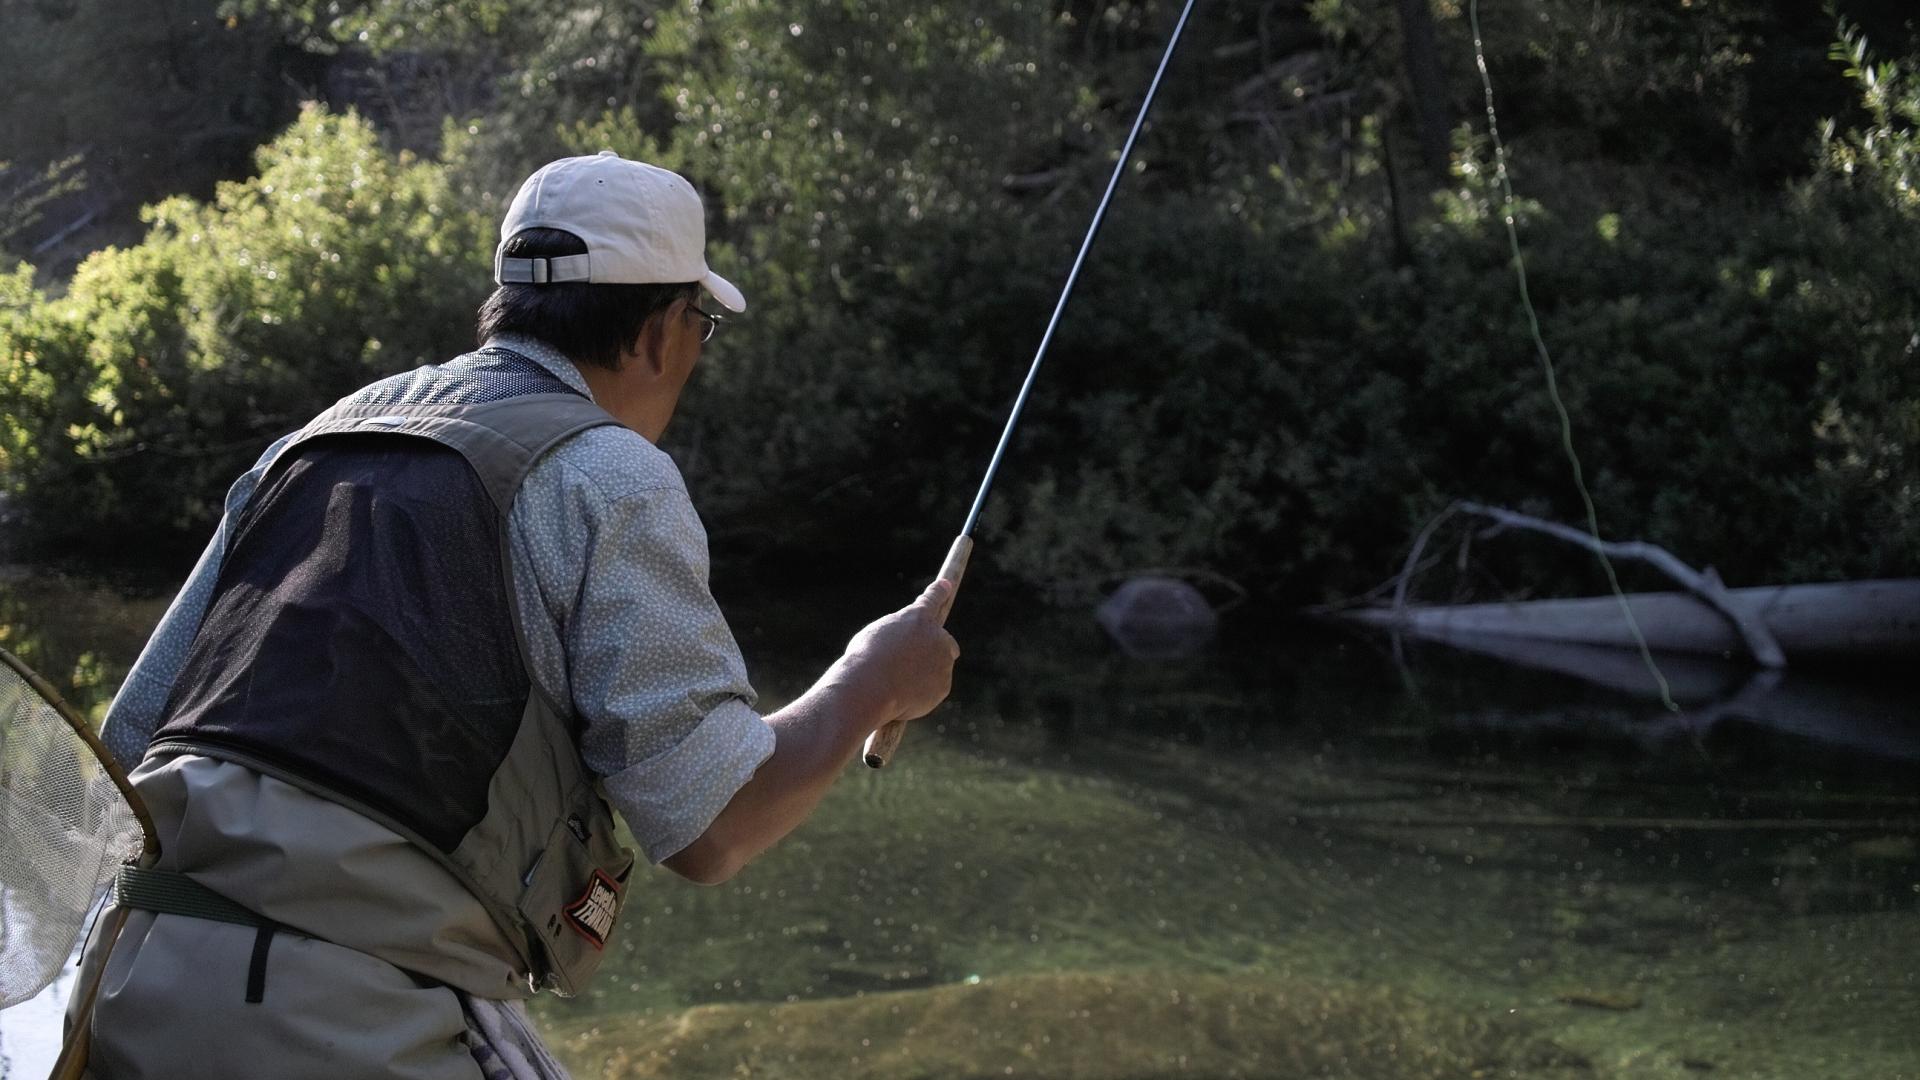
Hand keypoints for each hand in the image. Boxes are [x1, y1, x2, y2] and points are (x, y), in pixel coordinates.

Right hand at [840, 579, 960, 725]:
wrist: (869, 687)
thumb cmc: (865, 660)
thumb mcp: (876, 637)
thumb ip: (898, 637)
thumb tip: (910, 650)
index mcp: (916, 617)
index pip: (932, 599)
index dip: (939, 591)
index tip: (946, 585)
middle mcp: (936, 636)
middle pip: (946, 642)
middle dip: (936, 651)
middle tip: (916, 664)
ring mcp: (943, 661)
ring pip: (939, 668)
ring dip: (924, 675)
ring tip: (897, 682)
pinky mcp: (944, 684)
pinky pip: (934, 689)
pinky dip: (922, 694)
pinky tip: (903, 696)